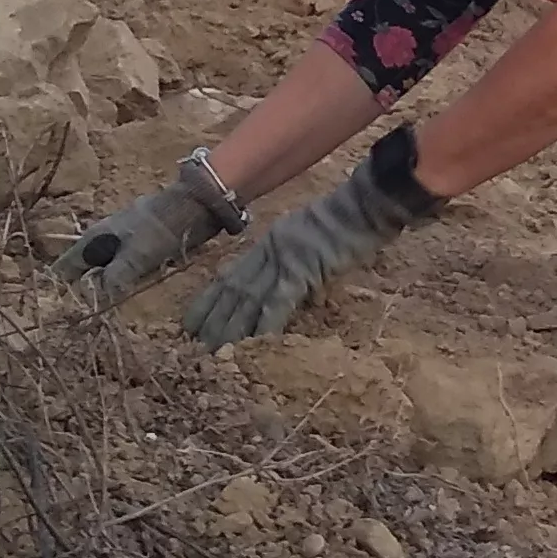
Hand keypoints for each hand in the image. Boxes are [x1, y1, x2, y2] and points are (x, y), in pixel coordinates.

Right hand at [57, 151, 244, 308]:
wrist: (196, 204)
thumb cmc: (162, 228)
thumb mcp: (136, 257)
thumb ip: (112, 279)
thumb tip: (91, 303)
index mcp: (94, 239)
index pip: (64, 268)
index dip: (60, 290)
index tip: (61, 313)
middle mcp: (103, 240)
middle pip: (83, 271)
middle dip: (83, 293)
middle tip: (84, 320)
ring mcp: (122, 243)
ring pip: (104, 271)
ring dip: (105, 290)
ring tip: (103, 315)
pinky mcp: (140, 247)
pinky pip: (124, 270)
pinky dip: (123, 283)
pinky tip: (128, 297)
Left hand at [186, 129, 450, 346]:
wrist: (366, 205)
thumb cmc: (348, 222)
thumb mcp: (312, 242)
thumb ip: (296, 264)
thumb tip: (293, 292)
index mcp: (269, 242)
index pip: (230, 275)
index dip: (209, 300)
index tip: (191, 324)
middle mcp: (269, 250)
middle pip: (233, 289)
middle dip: (212, 319)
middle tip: (191, 346)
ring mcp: (285, 258)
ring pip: (249, 297)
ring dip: (231, 327)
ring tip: (214, 352)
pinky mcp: (304, 269)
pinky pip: (280, 301)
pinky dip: (266, 323)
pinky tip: (255, 343)